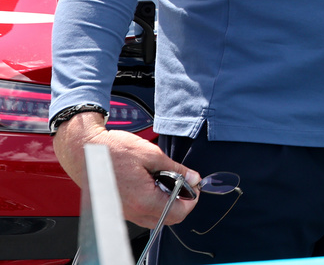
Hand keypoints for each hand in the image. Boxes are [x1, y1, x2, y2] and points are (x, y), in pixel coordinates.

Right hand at [53, 113, 201, 226]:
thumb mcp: (152, 155)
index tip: (194, 185)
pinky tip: (150, 184)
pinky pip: (142, 214)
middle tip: (183, 182)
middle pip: (169, 218)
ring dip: (166, 203)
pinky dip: (152, 203)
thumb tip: (193, 178)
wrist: (84, 151)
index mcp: (143, 200)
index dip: (191, 199)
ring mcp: (124, 213)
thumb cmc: (113, 150)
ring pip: (155, 218)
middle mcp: (133, 212)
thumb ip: (176, 169)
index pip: (178, 212)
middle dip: (181, 202)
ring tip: (165, 180)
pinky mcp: (118, 209)